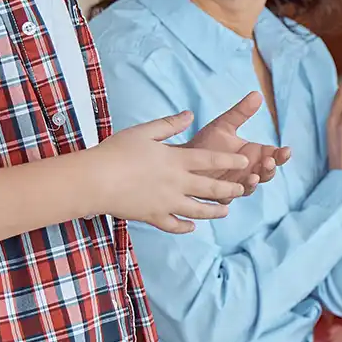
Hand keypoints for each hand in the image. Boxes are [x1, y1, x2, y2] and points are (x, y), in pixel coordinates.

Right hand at [94, 112, 252, 232]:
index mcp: (176, 160)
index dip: (230, 160)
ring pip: (198, 210)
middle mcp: (176, 183)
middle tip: (242, 188)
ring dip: (214, 211)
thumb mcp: (144, 132)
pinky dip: (185, 227)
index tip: (246, 159)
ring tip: (225, 211)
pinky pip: (174, 225)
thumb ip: (169, 124)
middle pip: (211, 188)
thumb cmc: (116, 151)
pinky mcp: (153, 217)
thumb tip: (190, 114)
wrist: (95, 180)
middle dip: (229, 189)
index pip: (211, 160)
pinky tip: (192, 227)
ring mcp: (166, 203)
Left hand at [188, 89, 288, 189]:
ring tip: (254, 175)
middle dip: (270, 169)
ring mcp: (236, 183)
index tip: (286, 150)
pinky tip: (236, 186)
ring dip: (255, 181)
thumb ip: (241, 112)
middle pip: (266, 173)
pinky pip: (232, 196)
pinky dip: (236, 192)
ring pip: (252, 186)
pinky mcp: (221, 193)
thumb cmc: (205, 142)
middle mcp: (248, 170)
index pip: (274, 155)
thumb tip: (258, 94)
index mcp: (253, 154)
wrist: (182, 158)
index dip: (281, 155)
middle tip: (269, 162)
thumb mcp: (224, 125)